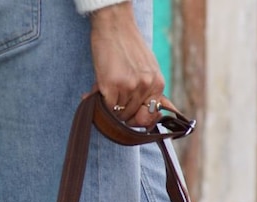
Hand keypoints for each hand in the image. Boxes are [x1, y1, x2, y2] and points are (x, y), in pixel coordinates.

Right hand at [89, 2, 166, 126]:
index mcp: (157, 83)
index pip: (149, 117)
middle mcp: (146, 86)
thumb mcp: (147, 68)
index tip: (129, 118)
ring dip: (110, 106)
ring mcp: (130, 86)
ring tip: (107, 89)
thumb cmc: (128, 46)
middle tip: (114, 99)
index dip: (137, 122)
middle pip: (131, 116)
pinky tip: (98, 89)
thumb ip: (147, 90)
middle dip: (121, 112)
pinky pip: (107, 107)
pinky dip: (101, 102)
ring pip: (118, 112)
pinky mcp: (113, 85)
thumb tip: (145, 119)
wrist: (115, 25)